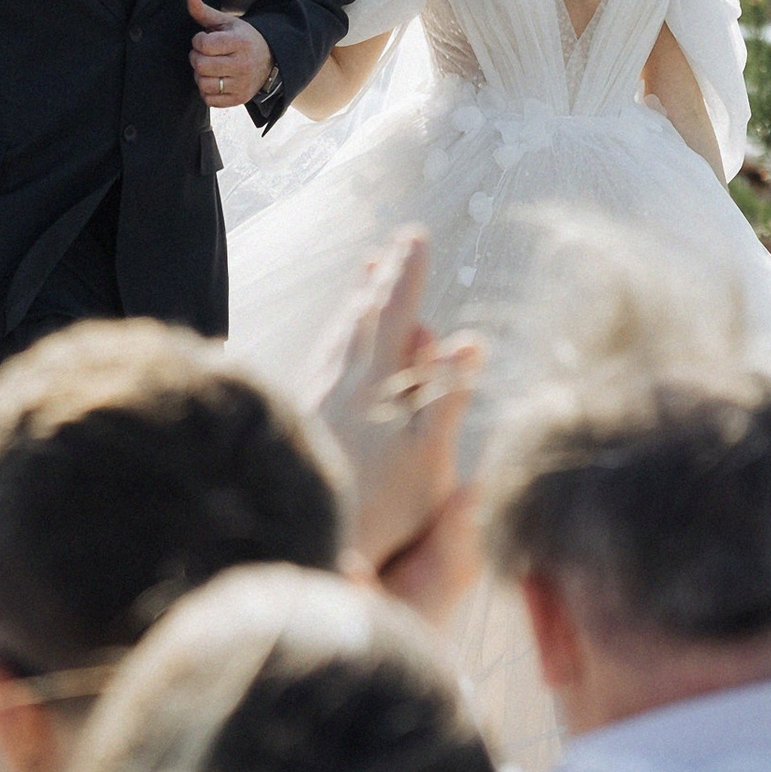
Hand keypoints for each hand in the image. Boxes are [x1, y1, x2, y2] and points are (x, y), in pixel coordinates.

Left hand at [185, 0, 278, 109]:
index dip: (198, 41)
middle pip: (201, 65)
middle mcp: (242, 64)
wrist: (269, 60)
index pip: (204, 44)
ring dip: (200, 76)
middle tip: (203, 54)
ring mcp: (242, 84)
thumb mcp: (227, 23)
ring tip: (208, 68)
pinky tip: (214, 80)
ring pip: (203, 84)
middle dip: (196, 58)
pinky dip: (207, 91)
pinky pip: (210, 100)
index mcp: (239, 42)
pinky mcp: (239, 99)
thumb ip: (205, 12)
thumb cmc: (242, 39)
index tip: (204, 39)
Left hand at [313, 232, 484, 581]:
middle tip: (393, 246)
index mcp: (375, 384)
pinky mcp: (301, 419)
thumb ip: (447, 395)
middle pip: (362, 318)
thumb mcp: (428, 457)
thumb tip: (469, 338)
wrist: (301, 534)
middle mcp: (340, 382)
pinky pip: (321, 361)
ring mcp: (316, 399)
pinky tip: (332, 343)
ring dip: (354, 304)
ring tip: (364, 279)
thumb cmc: (378, 508)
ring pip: (337, 338)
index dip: (408, 274)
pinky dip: (334, 338)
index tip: (415, 237)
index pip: (396, 314)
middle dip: (382, 280)